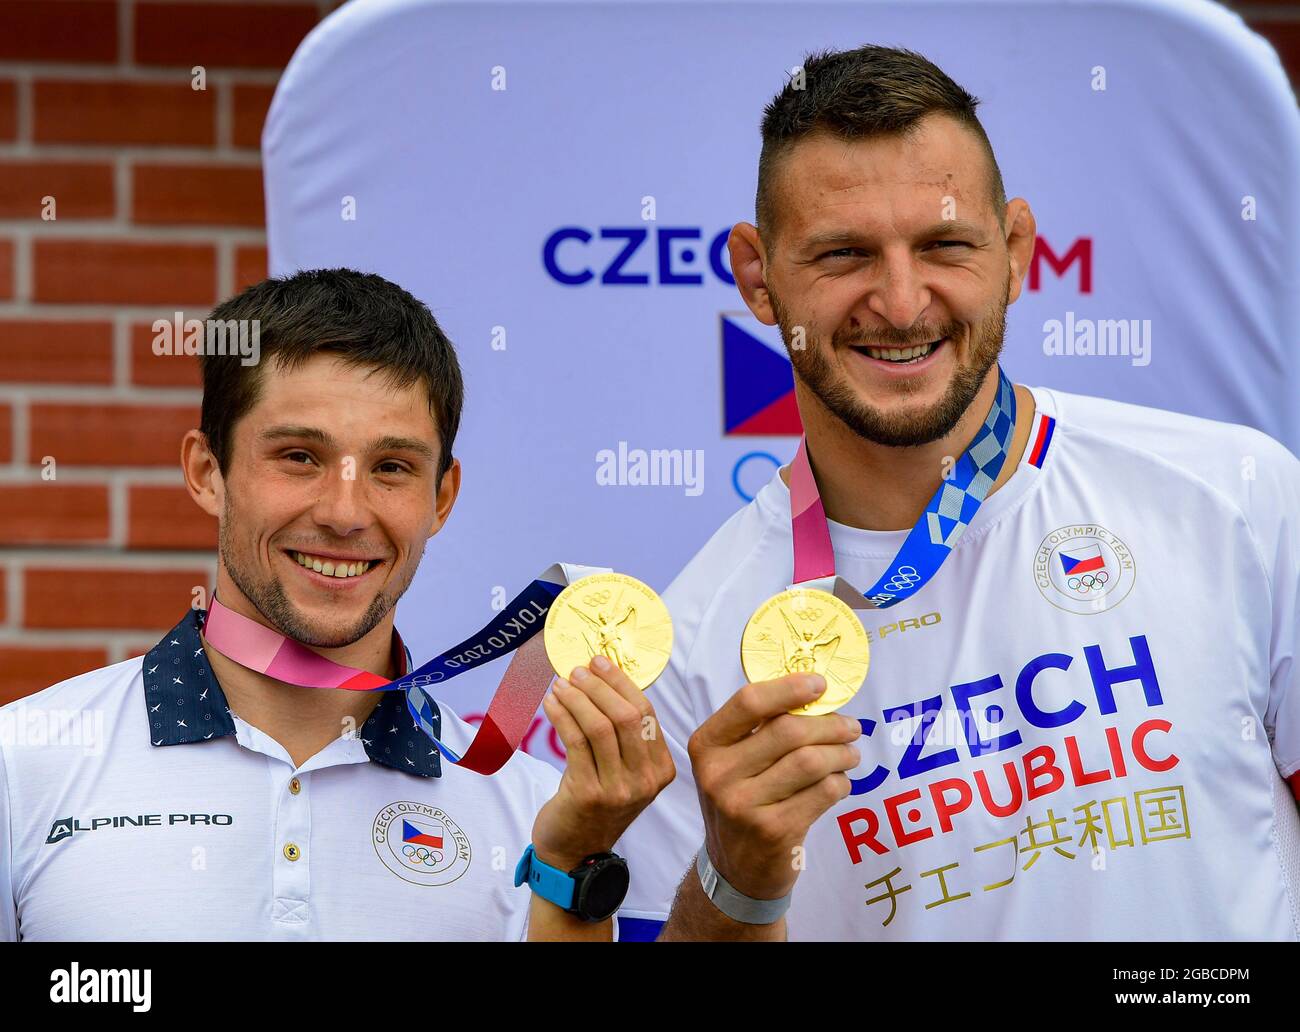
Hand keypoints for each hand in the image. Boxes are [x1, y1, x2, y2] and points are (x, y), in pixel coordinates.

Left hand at [530, 655, 675, 871]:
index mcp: (661, 769)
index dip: (621, 683)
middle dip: (599, 686)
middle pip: (626, 716)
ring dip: (577, 698)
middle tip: (577, 670)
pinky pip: (575, 742)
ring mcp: (618, 789)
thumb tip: (603, 679)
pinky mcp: (588, 793)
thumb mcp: (624, 772)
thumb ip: (624, 736)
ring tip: (560, 684)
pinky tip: (551, 703)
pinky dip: (562, 716)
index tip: (599, 662)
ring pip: (600, 727)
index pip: (647, 714)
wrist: (575, 853)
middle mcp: (645, 780)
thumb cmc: (597, 803)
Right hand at [688, 673, 861, 899]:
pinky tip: (839, 784)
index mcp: (706, 745)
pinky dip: (840, 783)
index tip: (820, 684)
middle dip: (830, 725)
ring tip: (850, 755)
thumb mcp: (732, 763)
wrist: (735, 870)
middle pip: (788, 730)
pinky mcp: (772, 830)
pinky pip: (822, 792)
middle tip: (851, 728)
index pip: (749, 702)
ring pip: (810, 761)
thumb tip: (815, 694)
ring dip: (841, 754)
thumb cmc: (742, 801)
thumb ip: (760, 729)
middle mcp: (718, 774)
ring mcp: (743, 805)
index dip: (789, 688)